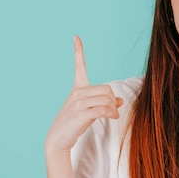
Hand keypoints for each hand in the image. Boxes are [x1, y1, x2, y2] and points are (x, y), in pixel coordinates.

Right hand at [45, 36, 123, 154]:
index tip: (76, 37)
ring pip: (107, 99)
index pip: (79, 66)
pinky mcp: (80, 114)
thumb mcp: (90, 111)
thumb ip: (104, 103)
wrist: (58, 139)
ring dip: (114, 108)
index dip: (78, 51)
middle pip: (106, 89)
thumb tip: (120, 101)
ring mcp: (77, 103)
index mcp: (77, 88)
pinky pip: (103, 109)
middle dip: (113, 99)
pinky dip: (112, 113)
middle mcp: (77, 92)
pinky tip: (113, 117)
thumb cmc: (74, 124)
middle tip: (113, 110)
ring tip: (113, 115)